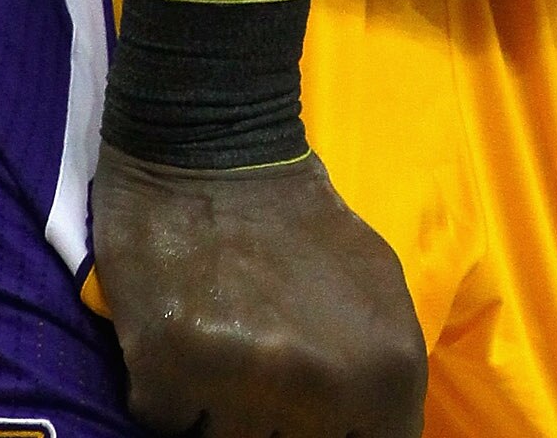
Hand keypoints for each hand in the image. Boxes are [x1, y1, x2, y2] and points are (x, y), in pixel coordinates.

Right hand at [90, 142, 426, 437]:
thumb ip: (380, 378)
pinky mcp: (169, 372)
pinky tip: (184, 336)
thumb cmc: (300, 221)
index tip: (321, 423)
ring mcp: (244, 382)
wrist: (210, 146)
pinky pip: (167, 423)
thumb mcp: (375, 291)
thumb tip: (366, 435)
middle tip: (266, 368)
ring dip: (221, 411)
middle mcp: (322, 383)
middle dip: (279, 428)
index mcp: (388, 367)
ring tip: (226, 343)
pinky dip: (171, 394)